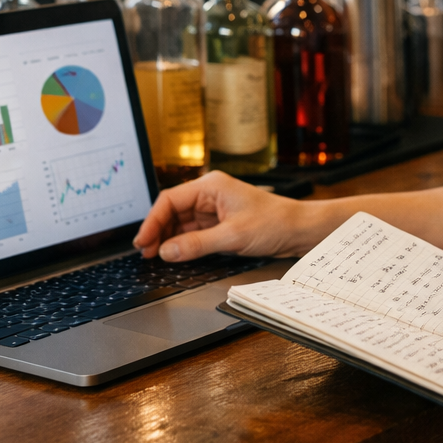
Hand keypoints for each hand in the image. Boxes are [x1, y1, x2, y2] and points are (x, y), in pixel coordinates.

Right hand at [133, 170, 306, 261]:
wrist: (299, 229)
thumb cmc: (275, 223)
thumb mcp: (233, 236)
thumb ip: (196, 245)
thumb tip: (166, 251)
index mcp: (210, 186)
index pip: (170, 200)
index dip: (152, 221)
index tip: (142, 241)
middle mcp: (209, 194)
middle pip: (172, 211)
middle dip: (157, 231)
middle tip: (146, 253)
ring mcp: (214, 208)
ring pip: (181, 223)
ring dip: (168, 238)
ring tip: (156, 256)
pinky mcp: (219, 222)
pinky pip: (193, 231)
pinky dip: (182, 243)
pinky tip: (174, 253)